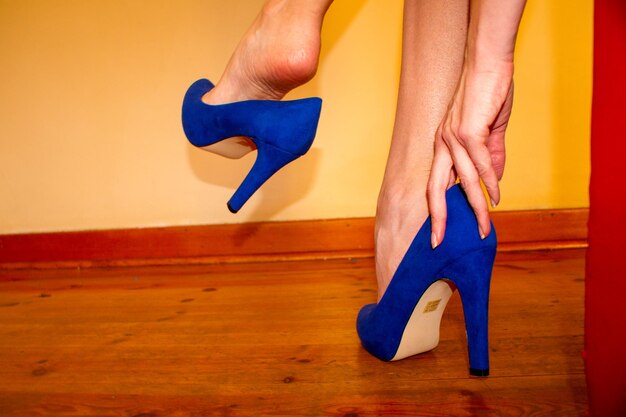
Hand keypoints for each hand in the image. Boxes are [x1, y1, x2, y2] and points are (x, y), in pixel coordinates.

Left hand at [427, 62, 512, 246]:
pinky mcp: (468, 131)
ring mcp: (453, 138)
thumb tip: (494, 184)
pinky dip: (489, 183)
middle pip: (435, 189)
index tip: (438, 230)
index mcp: (443, 145)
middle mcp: (442, 144)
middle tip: (438, 243)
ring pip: (463, 182)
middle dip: (437, 219)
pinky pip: (480, 164)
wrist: (488, 63)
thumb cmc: (487, 94)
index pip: (436, 182)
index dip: (437, 207)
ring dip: (475, 207)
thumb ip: (491, 157)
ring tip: (484, 227)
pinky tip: (495, 197)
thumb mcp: (489, 131)